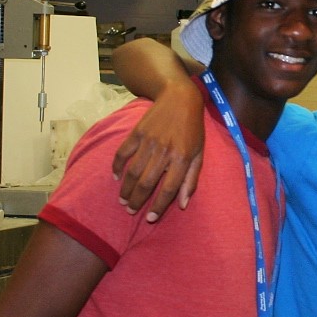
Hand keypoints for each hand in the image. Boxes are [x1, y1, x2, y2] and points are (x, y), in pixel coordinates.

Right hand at [111, 85, 204, 220]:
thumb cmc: (193, 130)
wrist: (180, 98)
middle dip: (137, 201)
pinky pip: (123, 153)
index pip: (169, 189)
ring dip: (126, 189)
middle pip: (147, 183)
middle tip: (131, 211)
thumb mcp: (199, 154)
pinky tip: (116, 177)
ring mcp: (149, 141)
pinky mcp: (137, 132)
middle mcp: (164, 151)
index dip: (159, 206)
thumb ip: (191, 180)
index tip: (150, 218)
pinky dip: (117, 166)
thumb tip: (183, 205)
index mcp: (182, 158)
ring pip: (133, 171)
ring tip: (123, 200)